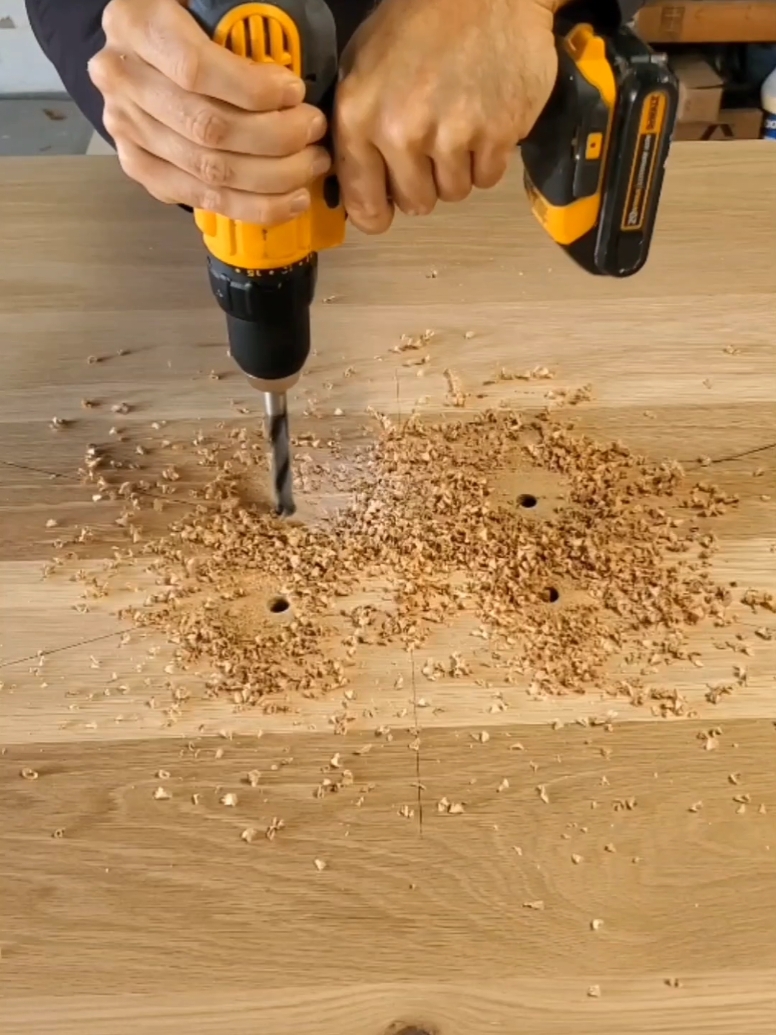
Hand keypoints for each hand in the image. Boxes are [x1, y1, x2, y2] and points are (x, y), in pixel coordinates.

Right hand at [88, 0, 330, 223]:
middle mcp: (122, 78)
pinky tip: (290, 200)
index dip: (252, 89)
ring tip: (311, 163)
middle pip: (207, 128)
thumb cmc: (188, 16)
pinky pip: (201, 197)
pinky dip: (253, 206)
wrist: (144, 45)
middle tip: (314, 129)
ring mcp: (126, 128)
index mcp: (135, 23)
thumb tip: (286, 55)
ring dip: (273, 176)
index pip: (196, 70)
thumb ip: (237, 18)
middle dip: (275, 137)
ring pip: (209, 171)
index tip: (294, 92)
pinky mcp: (139, 166)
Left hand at [334, 0, 559, 233]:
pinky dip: (488, 157)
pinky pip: (487, 177)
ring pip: (453, 193)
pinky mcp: (496, 136)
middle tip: (433, 145)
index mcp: (360, 116)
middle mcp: (402, 132)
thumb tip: (357, 180)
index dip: (377, 213)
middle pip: (416, 203)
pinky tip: (484, 119)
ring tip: (460, 123)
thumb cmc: (421, 20)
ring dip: (458, 169)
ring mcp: (452, 136)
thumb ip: (358, 126)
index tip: (385, 210)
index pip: (364, 203)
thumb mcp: (365, 64)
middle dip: (425, 182)